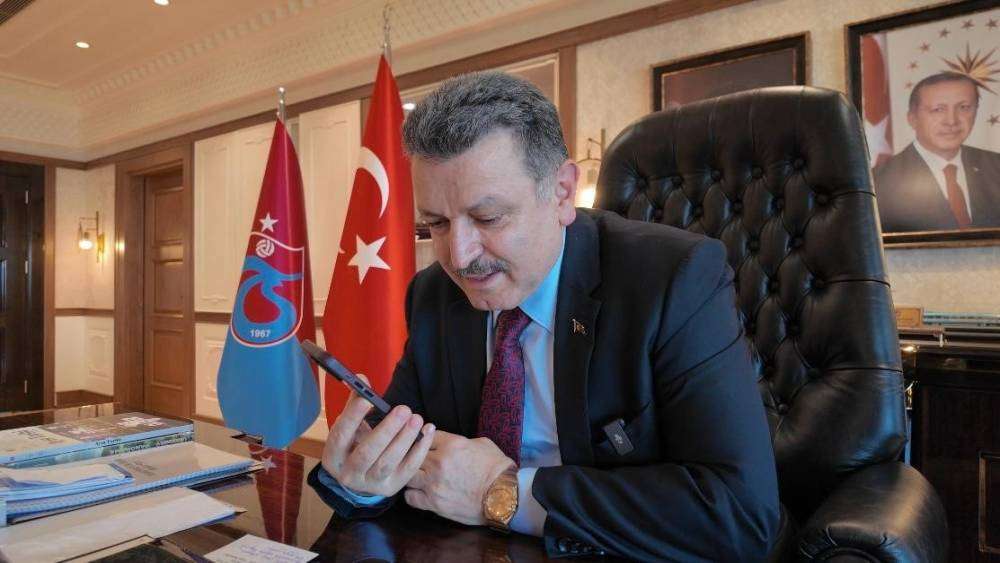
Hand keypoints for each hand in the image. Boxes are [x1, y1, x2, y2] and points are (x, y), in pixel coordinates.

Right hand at [321, 375, 434, 496]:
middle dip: (387, 430)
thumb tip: (362, 378)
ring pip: (388, 462)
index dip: (352, 418)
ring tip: (416, 419)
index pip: (340, 436)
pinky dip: (420, 449)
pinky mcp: (391, 487)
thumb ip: (356, 403)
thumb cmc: (355, 444)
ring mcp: (371, 483)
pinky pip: (408, 469)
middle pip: (367, 452)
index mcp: (333, 457)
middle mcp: (349, 474)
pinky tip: (427, 431)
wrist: (361, 477)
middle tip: (403, 409)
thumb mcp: (350, 427)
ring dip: (405, 439)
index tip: (367, 400)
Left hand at [404, 431, 514, 524]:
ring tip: (418, 477)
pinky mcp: (433, 503)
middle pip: (412, 454)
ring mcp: (433, 483)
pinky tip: (419, 493)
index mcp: (451, 444)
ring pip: (407, 475)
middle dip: (415, 456)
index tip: (427, 443)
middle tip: (420, 460)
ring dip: (411, 474)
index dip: (425, 438)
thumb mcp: (482, 443)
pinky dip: (412, 494)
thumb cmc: (497, 468)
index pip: (425, 435)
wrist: (503, 495)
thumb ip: (461, 441)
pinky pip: (410, 497)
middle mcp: (438, 462)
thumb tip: (450, 442)